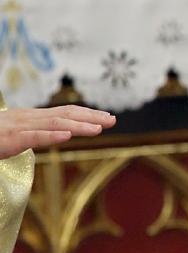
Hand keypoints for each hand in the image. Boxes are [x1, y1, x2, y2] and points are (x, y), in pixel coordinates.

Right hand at [0, 105, 115, 158]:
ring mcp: (15, 128)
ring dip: (78, 125)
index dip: (86, 114)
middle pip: (63, 115)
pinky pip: (30, 137)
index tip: (107, 118)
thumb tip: (48, 137)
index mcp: (28, 118)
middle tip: (113, 120)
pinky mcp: (6, 140)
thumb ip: (29, 136)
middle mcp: (25, 119)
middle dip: (90, 117)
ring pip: (52, 124)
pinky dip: (50, 136)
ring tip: (99, 129)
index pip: (62, 113)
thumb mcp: (11, 136)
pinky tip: (67, 136)